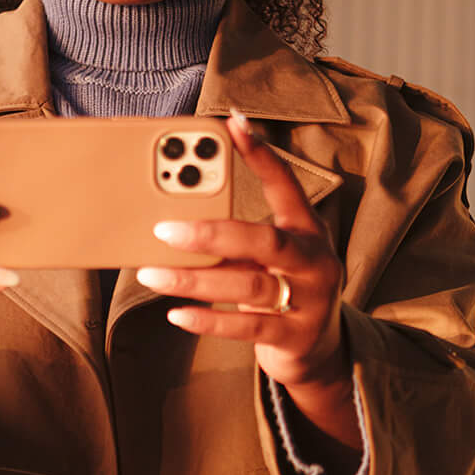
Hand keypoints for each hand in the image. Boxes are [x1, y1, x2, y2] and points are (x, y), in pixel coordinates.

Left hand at [137, 110, 359, 448]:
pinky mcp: (294, 337)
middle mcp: (314, 261)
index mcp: (308, 230)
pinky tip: (177, 313)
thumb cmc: (284, 288)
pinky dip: (209, 320)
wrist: (321, 350)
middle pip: (265, 240)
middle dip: (212, 232)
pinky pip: (246, 326)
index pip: (286, 186)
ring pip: (249, 285)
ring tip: (152, 274)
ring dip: (195, 279)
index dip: (262, 155)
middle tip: (164, 228)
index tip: (233, 124)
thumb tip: (175, 218)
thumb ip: (238, 238)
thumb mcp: (271, 256)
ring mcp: (309, 301)